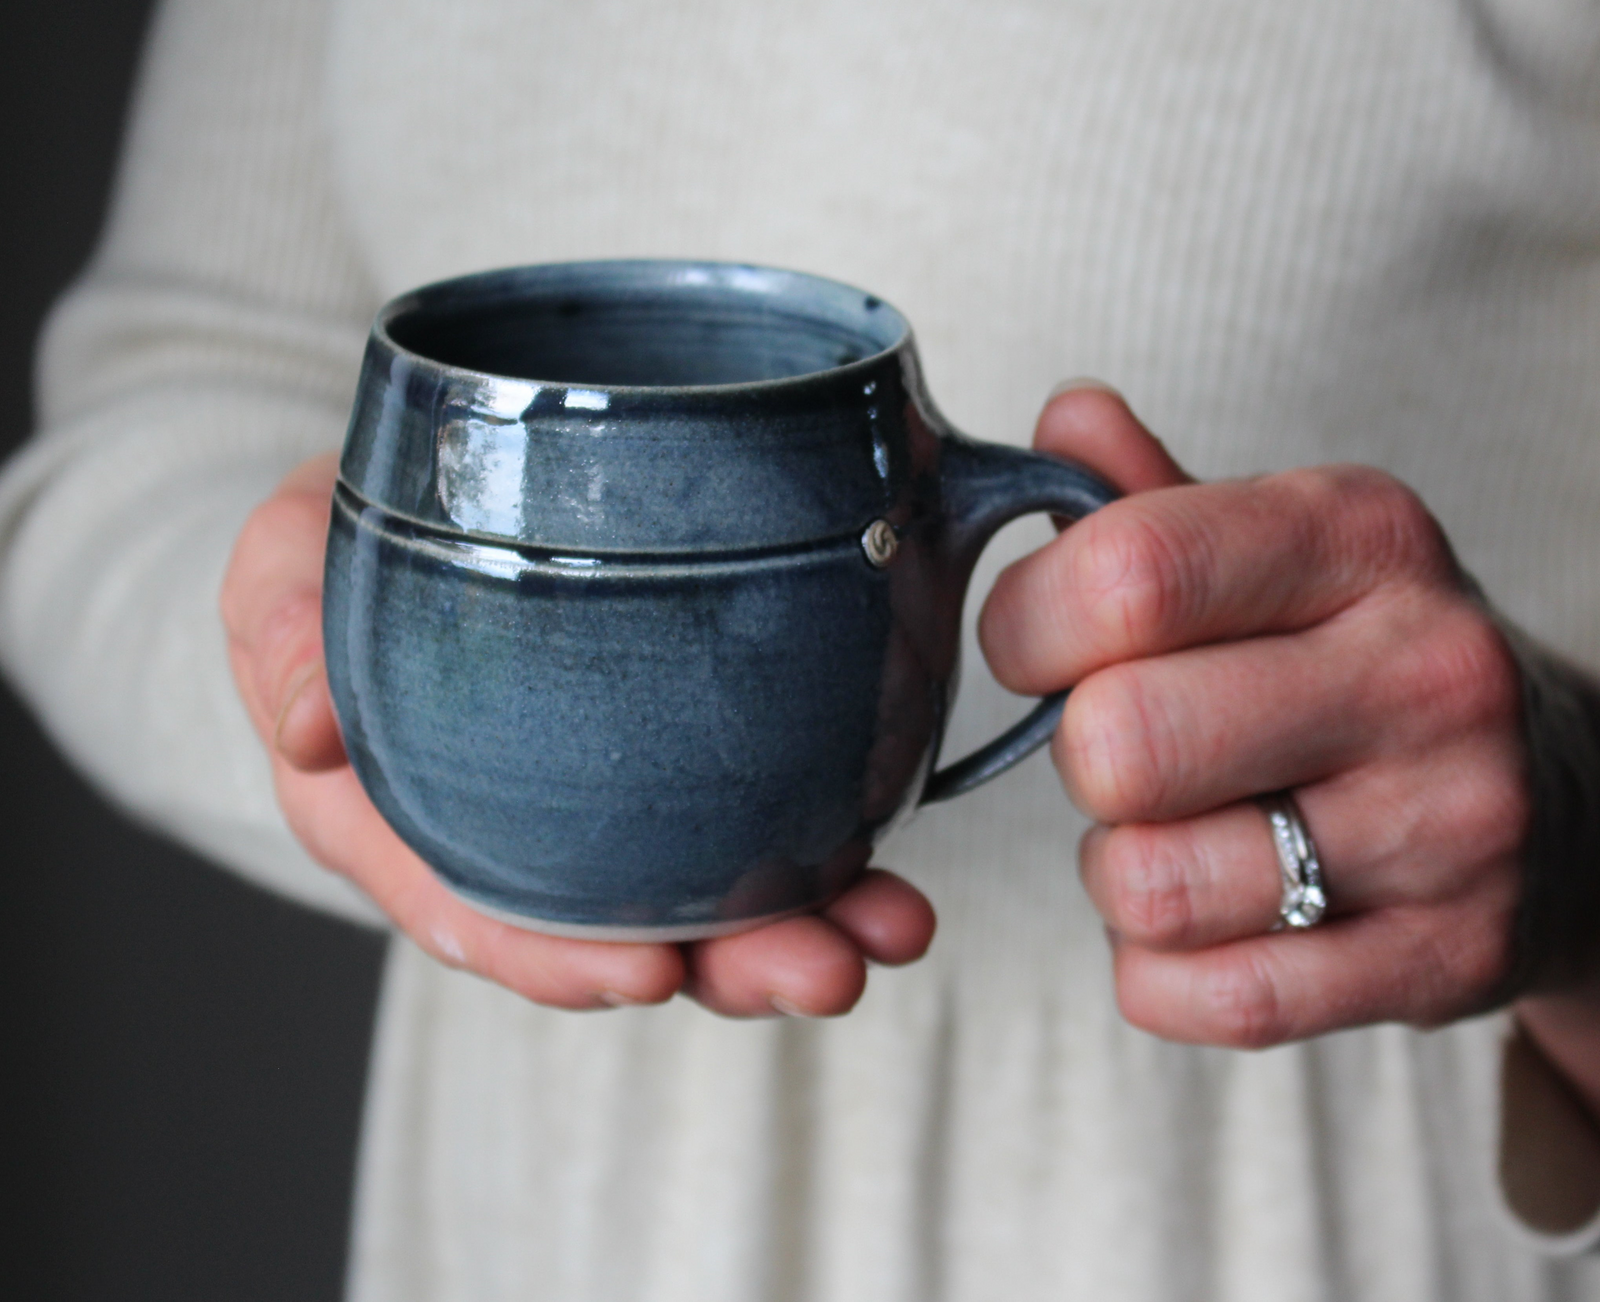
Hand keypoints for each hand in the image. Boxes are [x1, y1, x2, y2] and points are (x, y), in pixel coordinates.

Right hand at [221, 453, 934, 1014]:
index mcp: (403, 821)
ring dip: (804, 926)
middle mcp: (512, 840)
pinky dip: (828, 849)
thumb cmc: (338, 545)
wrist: (424, 496)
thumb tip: (307, 731)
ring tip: (893, 928)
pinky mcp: (675, 761)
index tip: (649, 971)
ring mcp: (601, 810)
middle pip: (617, 934)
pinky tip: (896, 861)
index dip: (558, 959)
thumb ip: (280, 631)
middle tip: (824, 970)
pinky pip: (749, 823)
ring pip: (702, 899)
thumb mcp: (281, 562)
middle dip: (726, 966)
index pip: (474, 917)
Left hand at [980, 385, 1531, 1045]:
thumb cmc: (1362, 659)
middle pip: (1120, 743)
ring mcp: (1448, 827)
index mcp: (1362, 538)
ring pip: (1150, 886)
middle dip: (1079, 759)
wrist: (1564, 795)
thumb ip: (1153, 500)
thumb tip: (1061, 416)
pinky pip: (1210, 997)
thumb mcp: (1284, 551)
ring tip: (1178, 833)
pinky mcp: (1443, 959)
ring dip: (1120, 872)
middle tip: (1120, 752)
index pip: (1126, 572)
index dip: (1027, 622)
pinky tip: (1208, 917)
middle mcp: (1424, 670)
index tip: (1038, 646)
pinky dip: (1162, 970)